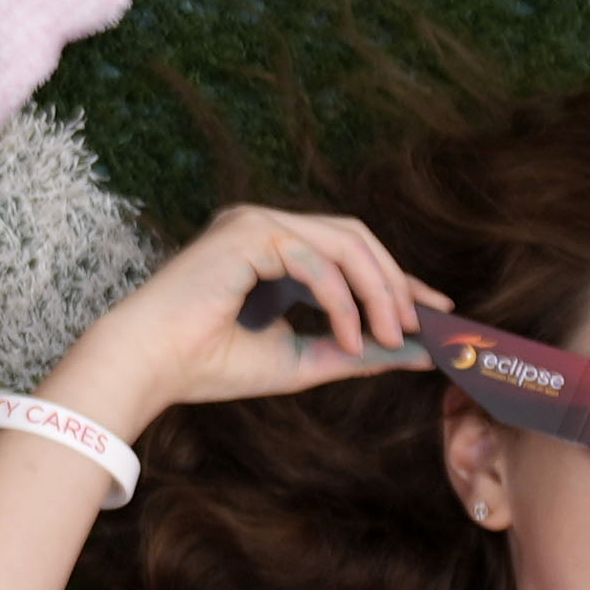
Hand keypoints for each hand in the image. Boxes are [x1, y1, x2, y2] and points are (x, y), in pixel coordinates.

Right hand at [47, 204, 443, 426]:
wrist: (152, 365)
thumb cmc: (211, 364)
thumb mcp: (302, 359)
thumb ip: (356, 351)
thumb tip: (419, 353)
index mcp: (273, 252)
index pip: (350, 253)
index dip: (398, 281)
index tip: (437, 313)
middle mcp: (265, 228)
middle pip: (356, 238)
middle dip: (395, 283)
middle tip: (417, 329)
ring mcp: (254, 223)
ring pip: (344, 242)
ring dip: (377, 292)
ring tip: (391, 337)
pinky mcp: (247, 233)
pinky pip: (315, 260)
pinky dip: (342, 300)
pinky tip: (350, 336)